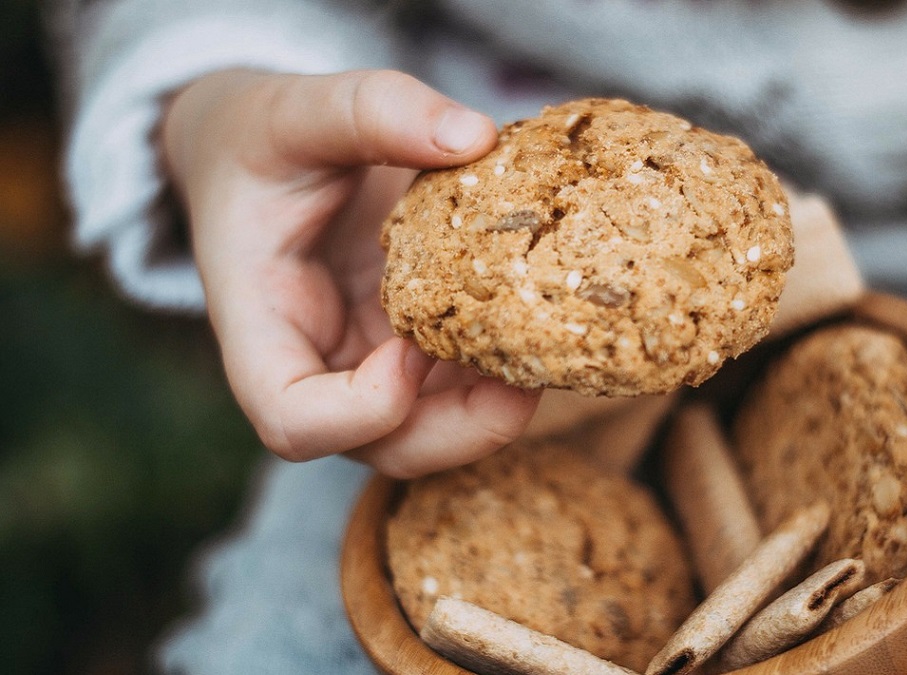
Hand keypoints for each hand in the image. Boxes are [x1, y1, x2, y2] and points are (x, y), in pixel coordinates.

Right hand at [162, 69, 540, 477]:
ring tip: (549, 345)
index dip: (358, 412)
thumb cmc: (260, 138)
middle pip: (385, 448)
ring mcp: (367, 364)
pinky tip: (544, 318)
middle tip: (525, 378)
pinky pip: (461, 385)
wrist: (258, 153)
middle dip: (461, 431)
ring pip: (435, 431)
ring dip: (497, 407)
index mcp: (261, 324)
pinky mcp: (411, 346)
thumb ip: (372, 110)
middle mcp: (316, 364)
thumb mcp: (298, 108)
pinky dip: (505, 368)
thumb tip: (473, 135)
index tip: (410, 347)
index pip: (292, 420)